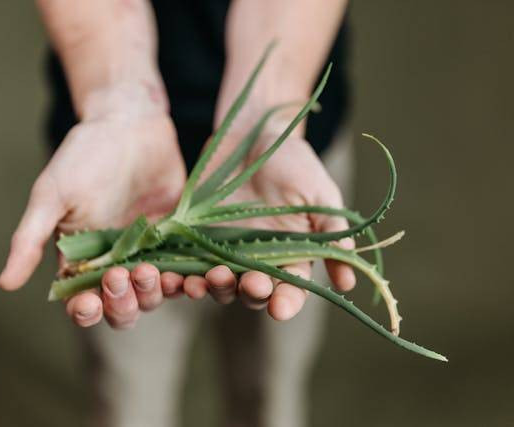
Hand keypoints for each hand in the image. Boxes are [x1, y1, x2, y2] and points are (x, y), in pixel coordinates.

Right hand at [0, 84, 186, 328]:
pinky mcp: (179, 239)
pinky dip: (192, 279)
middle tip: (123, 275)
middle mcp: (116, 263)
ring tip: (156, 273)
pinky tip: (197, 276)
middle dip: (123, 303)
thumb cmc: (84, 156)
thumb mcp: (52, 195)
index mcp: (81, 260)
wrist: (129, 122)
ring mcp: (149, 253)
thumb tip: (4, 283)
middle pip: (123, 308)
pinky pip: (187, 269)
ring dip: (156, 293)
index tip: (89, 301)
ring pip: (155, 294)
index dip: (86, 311)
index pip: (83, 303)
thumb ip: (31, 239)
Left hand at [178, 126, 355, 319]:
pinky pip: (185, 263)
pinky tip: (173, 276)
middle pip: (252, 292)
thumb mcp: (319, 194)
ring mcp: (223, 250)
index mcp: (290, 255)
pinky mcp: (195, 237)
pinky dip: (179, 275)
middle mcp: (256, 259)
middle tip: (249, 283)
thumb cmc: (292, 162)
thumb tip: (348, 282)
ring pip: (217, 283)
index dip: (286, 302)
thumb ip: (331, 234)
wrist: (252, 134)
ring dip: (212, 288)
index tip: (280, 308)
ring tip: (205, 281)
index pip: (290, 289)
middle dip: (250, 293)